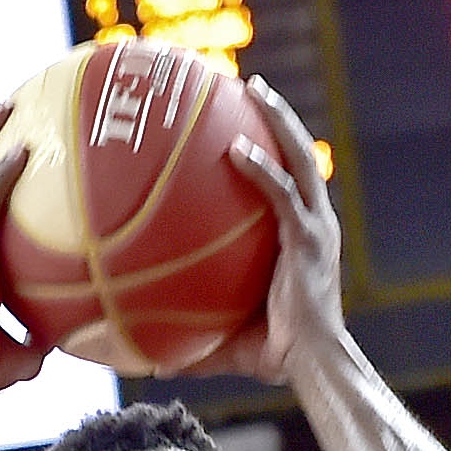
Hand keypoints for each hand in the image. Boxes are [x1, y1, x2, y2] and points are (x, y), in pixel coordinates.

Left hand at [188, 74, 348, 382]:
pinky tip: (235, 150)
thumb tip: (136, 355)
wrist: (312, 365)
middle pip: (298, 153)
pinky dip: (261, 170)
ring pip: (299, 158)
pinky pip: (282, 194)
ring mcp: (314, 228)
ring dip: (278, 120)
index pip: (288, 178)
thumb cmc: (272, 354)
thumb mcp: (222, 334)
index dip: (271, 145)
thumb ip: (184, 332)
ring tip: (254, 89)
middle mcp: (313, 222)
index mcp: (300, 234)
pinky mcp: (309, 239)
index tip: (242, 119)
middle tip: (249, 85)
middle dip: (277, 116)